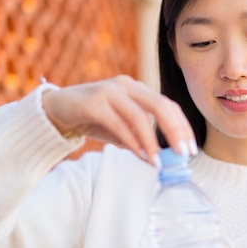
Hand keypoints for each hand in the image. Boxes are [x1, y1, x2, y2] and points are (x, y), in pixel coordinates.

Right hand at [42, 75, 196, 165]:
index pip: (168, 105)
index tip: (191, 149)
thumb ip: (138, 138)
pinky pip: (118, 123)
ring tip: (158, 162)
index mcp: (137, 89)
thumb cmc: (91, 119)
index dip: (182, 126)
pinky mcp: (93, 102)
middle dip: (175, 131)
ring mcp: (109, 91)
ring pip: (139, 116)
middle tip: (184, 154)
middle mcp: (126, 85)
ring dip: (151, 141)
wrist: (55, 109)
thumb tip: (159, 158)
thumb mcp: (119, 129)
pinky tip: (140, 155)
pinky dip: (131, 141)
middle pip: (160, 105)